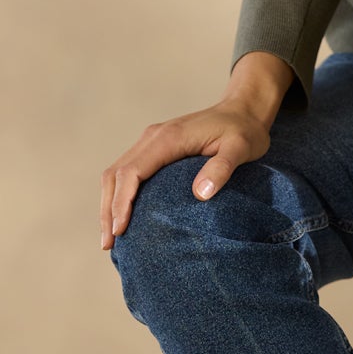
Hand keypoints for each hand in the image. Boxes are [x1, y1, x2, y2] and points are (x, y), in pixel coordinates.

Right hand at [101, 99, 272, 248]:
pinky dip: (119, 194)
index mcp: (168, 138)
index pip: (131, 172)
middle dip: (108, 210)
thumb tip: (200, 194)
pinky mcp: (155, 147)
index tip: (120, 230)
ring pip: (116, 173)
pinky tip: (123, 215)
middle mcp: (152, 137)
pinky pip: (128, 171)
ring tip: (110, 237)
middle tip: (109, 244)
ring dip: (109, 203)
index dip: (121, 202)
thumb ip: (221, 168)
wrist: (243, 109)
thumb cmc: (244, 131)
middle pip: (115, 174)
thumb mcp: (241, 148)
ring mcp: (151, 141)